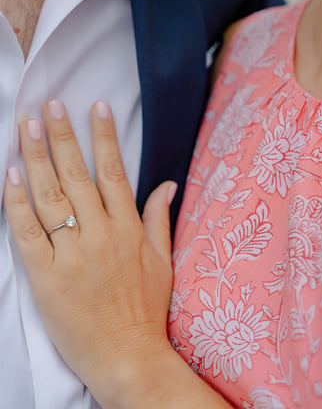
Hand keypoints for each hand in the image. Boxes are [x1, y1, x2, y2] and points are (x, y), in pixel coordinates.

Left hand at [4, 100, 176, 404]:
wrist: (127, 356)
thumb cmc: (145, 310)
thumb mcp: (162, 261)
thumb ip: (160, 218)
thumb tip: (167, 184)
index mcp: (128, 228)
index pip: (113, 171)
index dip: (103, 136)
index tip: (95, 107)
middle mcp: (101, 234)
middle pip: (77, 175)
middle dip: (62, 136)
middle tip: (50, 105)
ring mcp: (72, 254)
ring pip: (51, 196)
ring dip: (37, 158)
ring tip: (27, 127)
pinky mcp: (47, 276)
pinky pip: (28, 233)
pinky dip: (18, 203)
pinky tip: (10, 176)